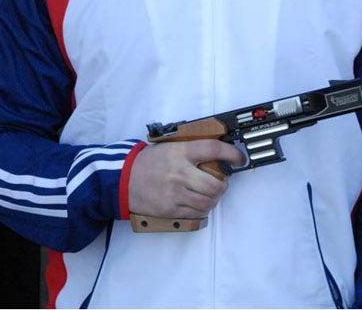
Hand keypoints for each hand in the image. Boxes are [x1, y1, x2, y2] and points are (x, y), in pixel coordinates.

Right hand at [128, 139, 245, 218]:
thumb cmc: (149, 162)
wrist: (122, 179)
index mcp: (181, 152)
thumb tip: (219, 154)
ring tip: (210, 195)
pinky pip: (195, 213)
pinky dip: (202, 210)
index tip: (239, 159)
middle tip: (222, 184)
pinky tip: (199, 204)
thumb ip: (193, 150)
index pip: (214, 149)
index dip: (232, 154)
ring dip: (214, 200)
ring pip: (207, 202)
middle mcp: (179, 172)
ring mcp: (174, 193)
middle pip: (214, 185)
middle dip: (223, 186)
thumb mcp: (171, 147)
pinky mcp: (169, 209)